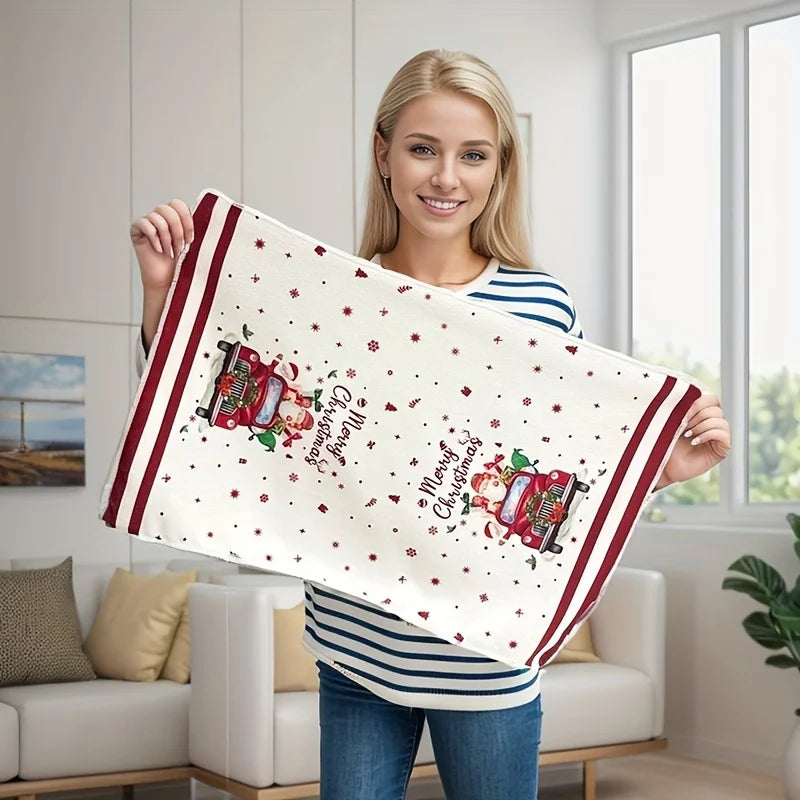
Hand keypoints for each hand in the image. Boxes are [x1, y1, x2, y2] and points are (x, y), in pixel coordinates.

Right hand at [130, 199, 193, 349]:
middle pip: (168, 207)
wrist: (173, 286)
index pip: (178, 204)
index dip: (186, 219)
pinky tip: (159, 250)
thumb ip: (205, 229)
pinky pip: (142, 222)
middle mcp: (162, 219)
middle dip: (178, 229)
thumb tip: (227, 214)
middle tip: (182, 248)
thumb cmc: (188, 268)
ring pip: (157, 215)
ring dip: (167, 236)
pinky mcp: (137, 232)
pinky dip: (153, 237)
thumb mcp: (201, 246)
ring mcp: (149, 224)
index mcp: (176, 219)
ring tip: (171, 252)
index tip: (193, 239)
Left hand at [656, 394, 730, 488]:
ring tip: (687, 434)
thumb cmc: (662, 440)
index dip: (698, 402)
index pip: (710, 398)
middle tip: (683, 425)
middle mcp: (711, 423)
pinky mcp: (721, 449)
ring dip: (701, 425)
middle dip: (698, 415)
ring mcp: (717, 436)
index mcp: (701, 413)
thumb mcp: (671, 419)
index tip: (681, 411)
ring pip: (720, 420)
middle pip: (716, 408)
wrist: (659, 462)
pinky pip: (723, 434)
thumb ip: (682, 406)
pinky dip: (708, 434)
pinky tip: (694, 441)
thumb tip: (689, 392)